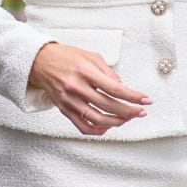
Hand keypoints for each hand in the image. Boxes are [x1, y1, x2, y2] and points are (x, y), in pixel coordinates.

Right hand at [28, 43, 151, 135]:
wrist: (40, 62)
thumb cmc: (66, 56)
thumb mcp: (90, 56)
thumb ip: (108, 72)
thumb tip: (122, 87)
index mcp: (85, 71)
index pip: (115, 88)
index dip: (133, 97)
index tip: (145, 101)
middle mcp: (77, 87)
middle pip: (109, 106)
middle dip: (129, 111)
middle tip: (141, 112)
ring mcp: (69, 101)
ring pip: (98, 119)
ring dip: (117, 122)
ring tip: (127, 119)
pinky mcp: (64, 110)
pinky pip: (83, 126)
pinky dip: (98, 130)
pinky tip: (108, 126)